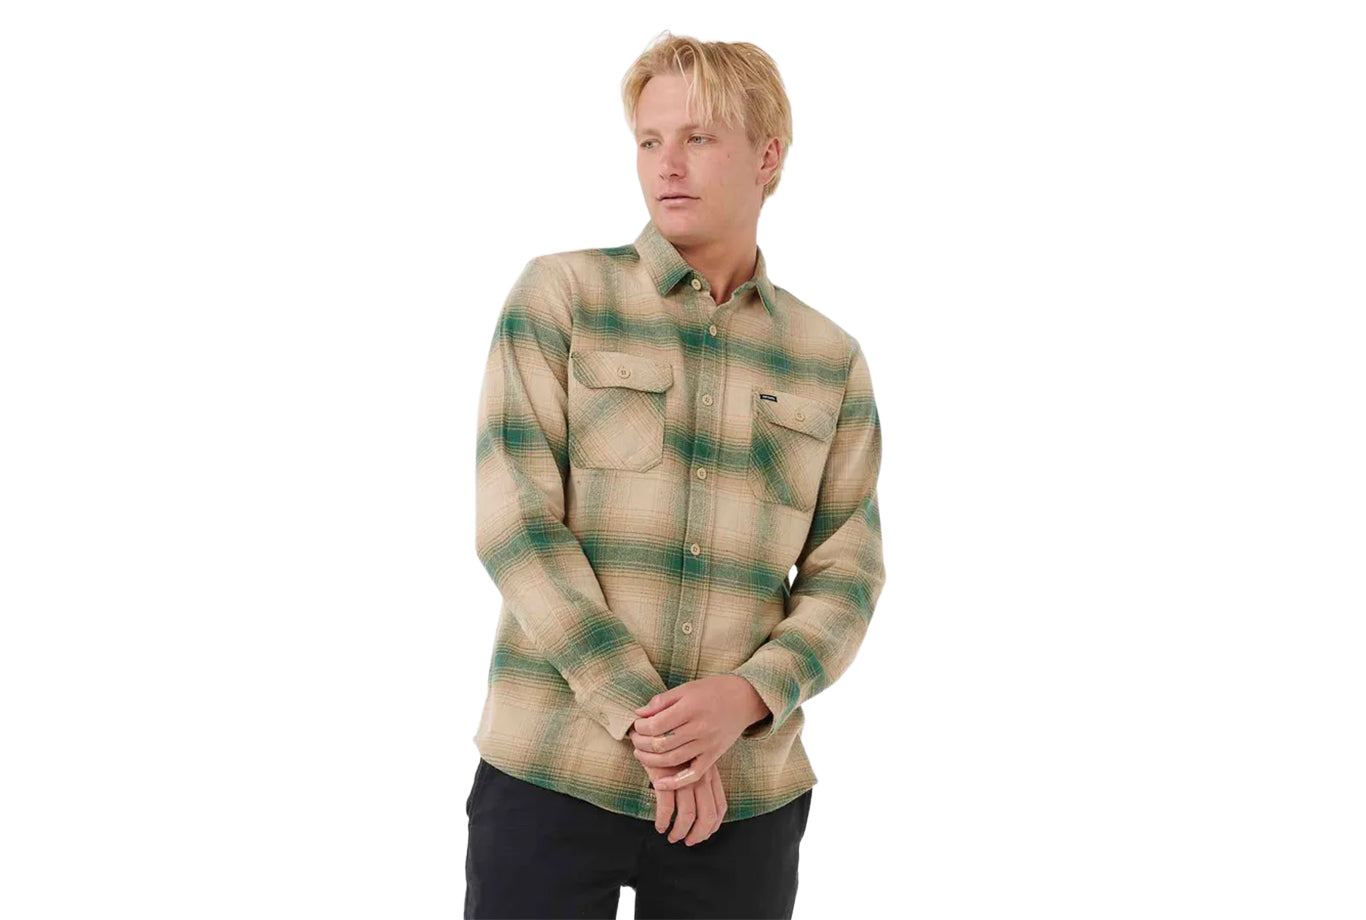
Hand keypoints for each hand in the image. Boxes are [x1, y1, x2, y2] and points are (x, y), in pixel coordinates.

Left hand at [629, 675, 769, 793]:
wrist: (743, 698)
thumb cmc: (712, 691)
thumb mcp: (686, 689)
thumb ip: (661, 701)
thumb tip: (639, 713)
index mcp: (690, 708)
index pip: (656, 725)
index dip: (640, 728)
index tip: (636, 726)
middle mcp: (699, 728)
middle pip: (661, 743)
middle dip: (641, 744)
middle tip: (634, 740)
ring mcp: (707, 744)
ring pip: (673, 760)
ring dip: (651, 760)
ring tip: (640, 754)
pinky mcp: (714, 755)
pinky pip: (693, 774)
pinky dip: (675, 782)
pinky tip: (659, 783)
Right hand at [635, 747, 726, 844]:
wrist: (654, 728)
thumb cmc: (673, 746)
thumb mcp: (693, 760)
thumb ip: (700, 779)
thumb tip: (700, 809)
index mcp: (710, 774)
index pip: (720, 807)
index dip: (713, 826)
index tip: (703, 834)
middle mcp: (700, 776)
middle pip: (707, 815)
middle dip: (698, 834)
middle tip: (688, 842)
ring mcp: (683, 777)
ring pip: (687, 815)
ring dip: (680, 831)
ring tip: (672, 837)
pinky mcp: (664, 777)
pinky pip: (666, 808)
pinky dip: (663, 821)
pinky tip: (659, 826)